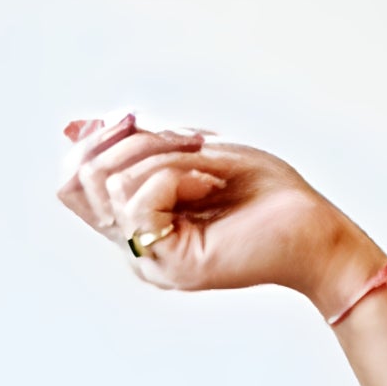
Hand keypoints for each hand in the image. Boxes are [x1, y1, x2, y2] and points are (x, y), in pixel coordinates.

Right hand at [55, 114, 373, 311]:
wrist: (314, 227)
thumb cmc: (263, 190)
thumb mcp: (186, 149)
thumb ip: (132, 143)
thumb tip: (72, 130)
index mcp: (136, 221)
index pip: (73, 181)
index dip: (98, 139)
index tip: (140, 119)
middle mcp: (136, 246)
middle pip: (82, 178)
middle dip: (132, 141)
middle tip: (190, 140)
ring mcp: (152, 260)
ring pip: (111, 184)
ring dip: (163, 157)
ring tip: (209, 167)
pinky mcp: (172, 266)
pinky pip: (139, 202)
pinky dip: (175, 176)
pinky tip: (210, 185)